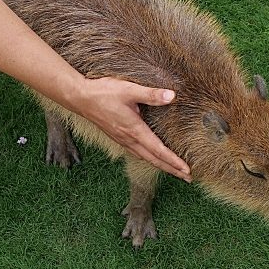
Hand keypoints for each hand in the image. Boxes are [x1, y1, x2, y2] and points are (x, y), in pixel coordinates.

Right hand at [75, 77, 191, 181]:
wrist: (80, 98)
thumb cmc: (104, 93)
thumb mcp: (129, 90)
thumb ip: (151, 94)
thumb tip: (172, 96)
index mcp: (134, 130)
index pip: (158, 151)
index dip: (174, 162)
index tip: (187, 171)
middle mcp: (128, 139)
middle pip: (154, 160)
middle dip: (172, 170)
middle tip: (188, 179)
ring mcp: (122, 140)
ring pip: (145, 158)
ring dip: (161, 165)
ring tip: (174, 170)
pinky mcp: (117, 137)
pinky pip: (136, 153)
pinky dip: (149, 158)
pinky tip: (152, 156)